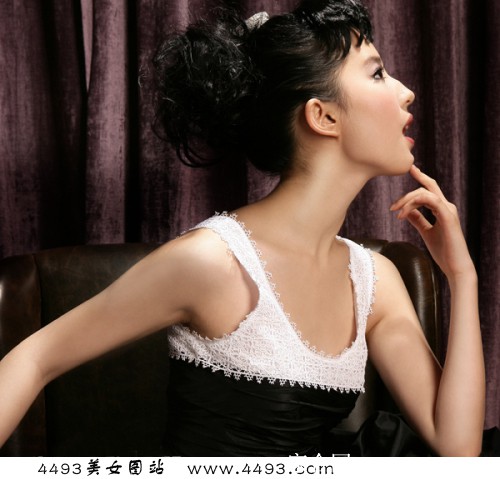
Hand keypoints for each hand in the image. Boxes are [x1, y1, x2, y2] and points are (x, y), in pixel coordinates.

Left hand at [390, 165, 474, 279]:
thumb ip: (418, 220)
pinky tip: (403, 215)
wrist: (455, 266)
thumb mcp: (426, 232)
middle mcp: (446, 206)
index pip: (430, 188)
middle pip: (426, 188)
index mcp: (442, 209)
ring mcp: (448, 210)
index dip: (421, 177)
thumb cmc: (443, 251)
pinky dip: (414, 204)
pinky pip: (430, 200)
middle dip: (407, 193)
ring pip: (424, 193)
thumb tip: (407, 211)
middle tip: (392, 207)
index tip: (410, 169)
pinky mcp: (447, 217)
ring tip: (396, 213)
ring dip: (407, 201)